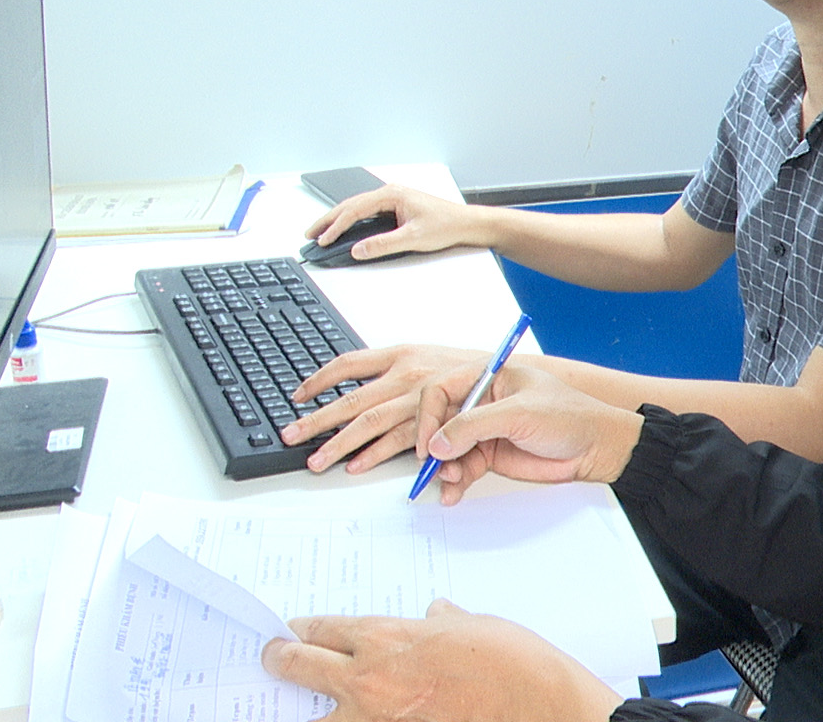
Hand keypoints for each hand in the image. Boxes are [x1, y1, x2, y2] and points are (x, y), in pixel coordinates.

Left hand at [261, 599, 624, 721]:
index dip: (302, 629)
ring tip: (298, 705)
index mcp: (386, 637)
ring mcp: (374, 720)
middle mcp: (368, 678)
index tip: (291, 631)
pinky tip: (347, 718)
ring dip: (309, 708)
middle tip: (271, 658)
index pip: (322, 629)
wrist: (535, 705)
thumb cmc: (508, 661)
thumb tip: (433, 614)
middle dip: (280, 660)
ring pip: (316, 716)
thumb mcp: (471, 625)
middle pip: (300, 666)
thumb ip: (441, 621)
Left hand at [281, 344, 489, 474]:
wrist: (530, 384)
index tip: (299, 393)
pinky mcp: (437, 426)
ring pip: (372, 424)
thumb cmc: (486, 377)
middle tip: (292, 436)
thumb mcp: (443, 365)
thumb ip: (412, 384)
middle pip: (353, 399)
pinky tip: (356, 466)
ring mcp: (422, 401)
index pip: (351, 363)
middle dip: (319, 419)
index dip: (321, 378)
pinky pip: (400, 443)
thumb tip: (379, 399)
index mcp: (405, 355)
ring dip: (341, 445)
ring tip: (317, 461)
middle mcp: (409, 375)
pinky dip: (377, 456)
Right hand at [304, 184, 494, 261]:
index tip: (322, 239)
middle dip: (328, 220)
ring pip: (357, 208)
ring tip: (321, 232)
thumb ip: (384, 244)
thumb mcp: (413, 237)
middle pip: (351, 206)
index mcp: (391, 194)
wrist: (466, 224)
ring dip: (338, 220)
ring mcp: (392, 200)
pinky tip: (345, 230)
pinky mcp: (396, 208)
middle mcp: (390, 193)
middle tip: (309, 234)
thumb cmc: (446, 225)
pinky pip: (367, 213)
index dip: (336, 226)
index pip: (355, 210)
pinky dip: (352, 221)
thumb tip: (359, 249)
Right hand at [416, 366, 644, 504]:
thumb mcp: (519, 414)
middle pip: (440, 421)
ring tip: (450, 481)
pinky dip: (455, 481)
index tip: (429, 443)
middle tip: (434, 466)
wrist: (596, 448)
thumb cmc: (568, 417)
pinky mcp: (491, 455)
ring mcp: (486, 430)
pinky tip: (453, 492)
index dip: (429, 416)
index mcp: (488, 378)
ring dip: (444, 467)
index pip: (441, 391)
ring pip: (448, 449)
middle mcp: (482, 402)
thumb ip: (474, 425)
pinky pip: (462, 467)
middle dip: (434, 445)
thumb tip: (437, 443)